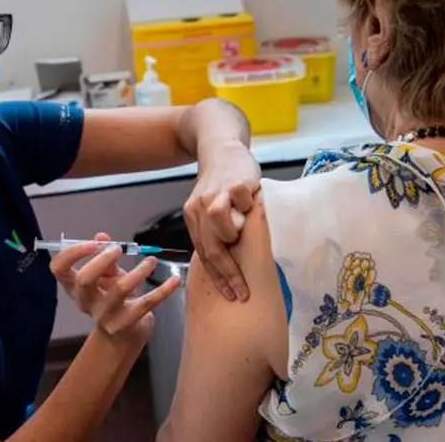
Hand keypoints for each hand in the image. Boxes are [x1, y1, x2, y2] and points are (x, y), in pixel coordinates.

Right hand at [49, 233, 180, 340]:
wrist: (124, 335)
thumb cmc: (113, 298)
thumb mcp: (106, 277)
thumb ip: (104, 256)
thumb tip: (102, 236)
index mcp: (75, 287)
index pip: (59, 268)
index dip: (72, 252)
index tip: (93, 243)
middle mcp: (86, 302)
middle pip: (84, 279)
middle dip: (102, 260)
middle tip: (117, 250)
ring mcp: (106, 315)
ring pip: (120, 289)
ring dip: (138, 271)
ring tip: (151, 261)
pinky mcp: (128, 323)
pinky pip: (148, 302)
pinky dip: (164, 289)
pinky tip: (175, 279)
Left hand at [183, 141, 260, 301]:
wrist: (222, 148)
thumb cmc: (222, 184)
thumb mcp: (210, 208)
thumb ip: (214, 231)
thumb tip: (224, 267)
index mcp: (192, 217)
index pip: (204, 255)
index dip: (218, 278)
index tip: (231, 295)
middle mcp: (199, 208)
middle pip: (212, 248)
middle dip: (228, 273)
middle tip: (243, 291)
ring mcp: (216, 194)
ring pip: (220, 224)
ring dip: (234, 232)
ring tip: (245, 229)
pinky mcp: (234, 182)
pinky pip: (241, 201)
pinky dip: (248, 206)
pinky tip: (252, 204)